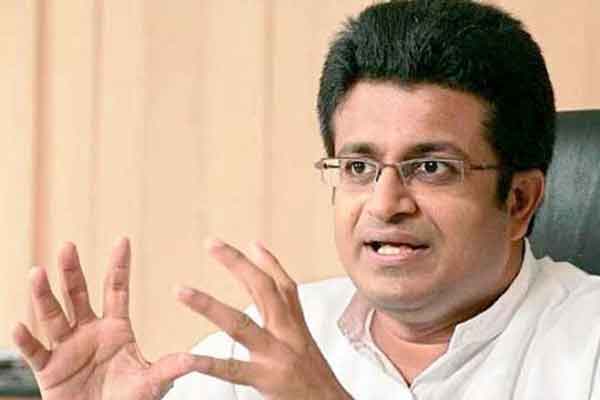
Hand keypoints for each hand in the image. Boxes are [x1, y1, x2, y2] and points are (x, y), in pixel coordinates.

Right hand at [12, 238, 205, 399]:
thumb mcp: (150, 383)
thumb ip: (168, 369)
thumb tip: (195, 360)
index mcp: (116, 328)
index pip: (117, 290)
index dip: (119, 266)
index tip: (123, 239)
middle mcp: (89, 331)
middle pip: (79, 295)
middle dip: (73, 271)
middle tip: (68, 246)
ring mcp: (67, 348)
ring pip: (53, 316)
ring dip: (44, 296)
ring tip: (37, 273)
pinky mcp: (49, 369)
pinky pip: (35, 352)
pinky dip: (26, 341)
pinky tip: (18, 326)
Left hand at [176, 239, 352, 399]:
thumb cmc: (315, 379)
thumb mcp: (305, 343)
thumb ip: (287, 319)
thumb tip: (274, 294)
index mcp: (297, 326)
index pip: (284, 286)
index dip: (269, 262)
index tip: (250, 243)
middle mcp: (288, 333)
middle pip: (263, 289)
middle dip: (237, 263)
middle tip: (212, 244)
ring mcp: (276, 355)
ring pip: (240, 323)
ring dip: (208, 305)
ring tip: (182, 292)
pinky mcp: (267, 380)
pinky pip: (232, 369)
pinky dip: (208, 363)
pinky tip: (187, 358)